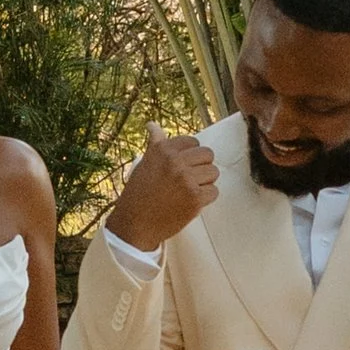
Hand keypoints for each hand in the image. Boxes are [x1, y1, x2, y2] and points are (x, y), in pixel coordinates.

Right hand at [109, 127, 219, 251]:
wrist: (135, 224)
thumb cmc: (138, 193)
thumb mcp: (144, 164)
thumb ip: (155, 144)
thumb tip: (152, 124)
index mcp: (163, 150)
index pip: (193, 142)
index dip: (191, 155)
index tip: (183, 166)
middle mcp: (175, 161)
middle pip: (208, 155)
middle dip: (202, 166)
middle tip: (190, 179)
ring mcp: (186, 179)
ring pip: (213, 172)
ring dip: (205, 182)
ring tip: (190, 190)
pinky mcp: (195, 198)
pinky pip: (214, 191)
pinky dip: (206, 198)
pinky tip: (192, 201)